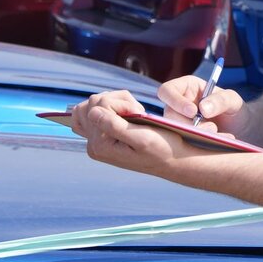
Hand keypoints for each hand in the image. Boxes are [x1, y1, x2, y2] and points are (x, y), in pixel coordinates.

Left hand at [70, 90, 199, 174]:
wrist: (170, 160)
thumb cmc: (160, 149)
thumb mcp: (141, 138)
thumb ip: (113, 126)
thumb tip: (92, 112)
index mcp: (100, 145)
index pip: (100, 105)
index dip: (122, 104)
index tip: (138, 114)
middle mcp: (93, 144)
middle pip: (93, 102)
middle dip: (117, 101)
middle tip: (137, 113)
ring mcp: (95, 140)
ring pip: (93, 103)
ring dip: (116, 102)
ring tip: (134, 113)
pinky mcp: (100, 136)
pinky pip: (92, 112)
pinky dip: (110, 106)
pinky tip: (125, 113)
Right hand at [158, 75, 249, 135]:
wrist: (240, 130)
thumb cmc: (234, 108)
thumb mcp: (233, 100)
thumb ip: (221, 100)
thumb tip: (203, 108)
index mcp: (186, 88)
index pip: (167, 90)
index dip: (176, 101)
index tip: (193, 112)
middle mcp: (178, 106)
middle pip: (169, 115)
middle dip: (188, 124)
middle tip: (212, 128)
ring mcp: (179, 123)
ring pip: (174, 132)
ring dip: (195, 135)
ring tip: (218, 135)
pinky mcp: (183, 139)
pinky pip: (183, 144)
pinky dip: (199, 145)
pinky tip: (218, 143)